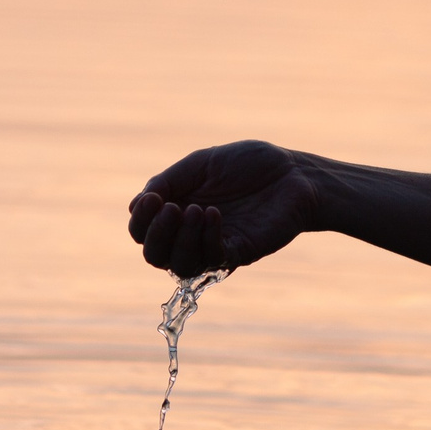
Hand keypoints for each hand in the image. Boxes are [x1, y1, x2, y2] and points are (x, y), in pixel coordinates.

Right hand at [128, 141, 318, 276]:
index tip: (152, 197)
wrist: (294, 172)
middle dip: (155, 235)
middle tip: (170, 208)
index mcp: (177, 210)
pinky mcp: (240, 252)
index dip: (140, 221)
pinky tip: (214, 214)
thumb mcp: (201, 164)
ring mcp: (215, 246)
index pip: (143, 232)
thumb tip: (135, 204)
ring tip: (195, 209)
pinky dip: (207, 238)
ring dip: (180, 239)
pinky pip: (213, 259)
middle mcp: (191, 234)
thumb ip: (168, 181)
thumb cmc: (250, 165)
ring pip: (180, 265)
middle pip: (155, 256)